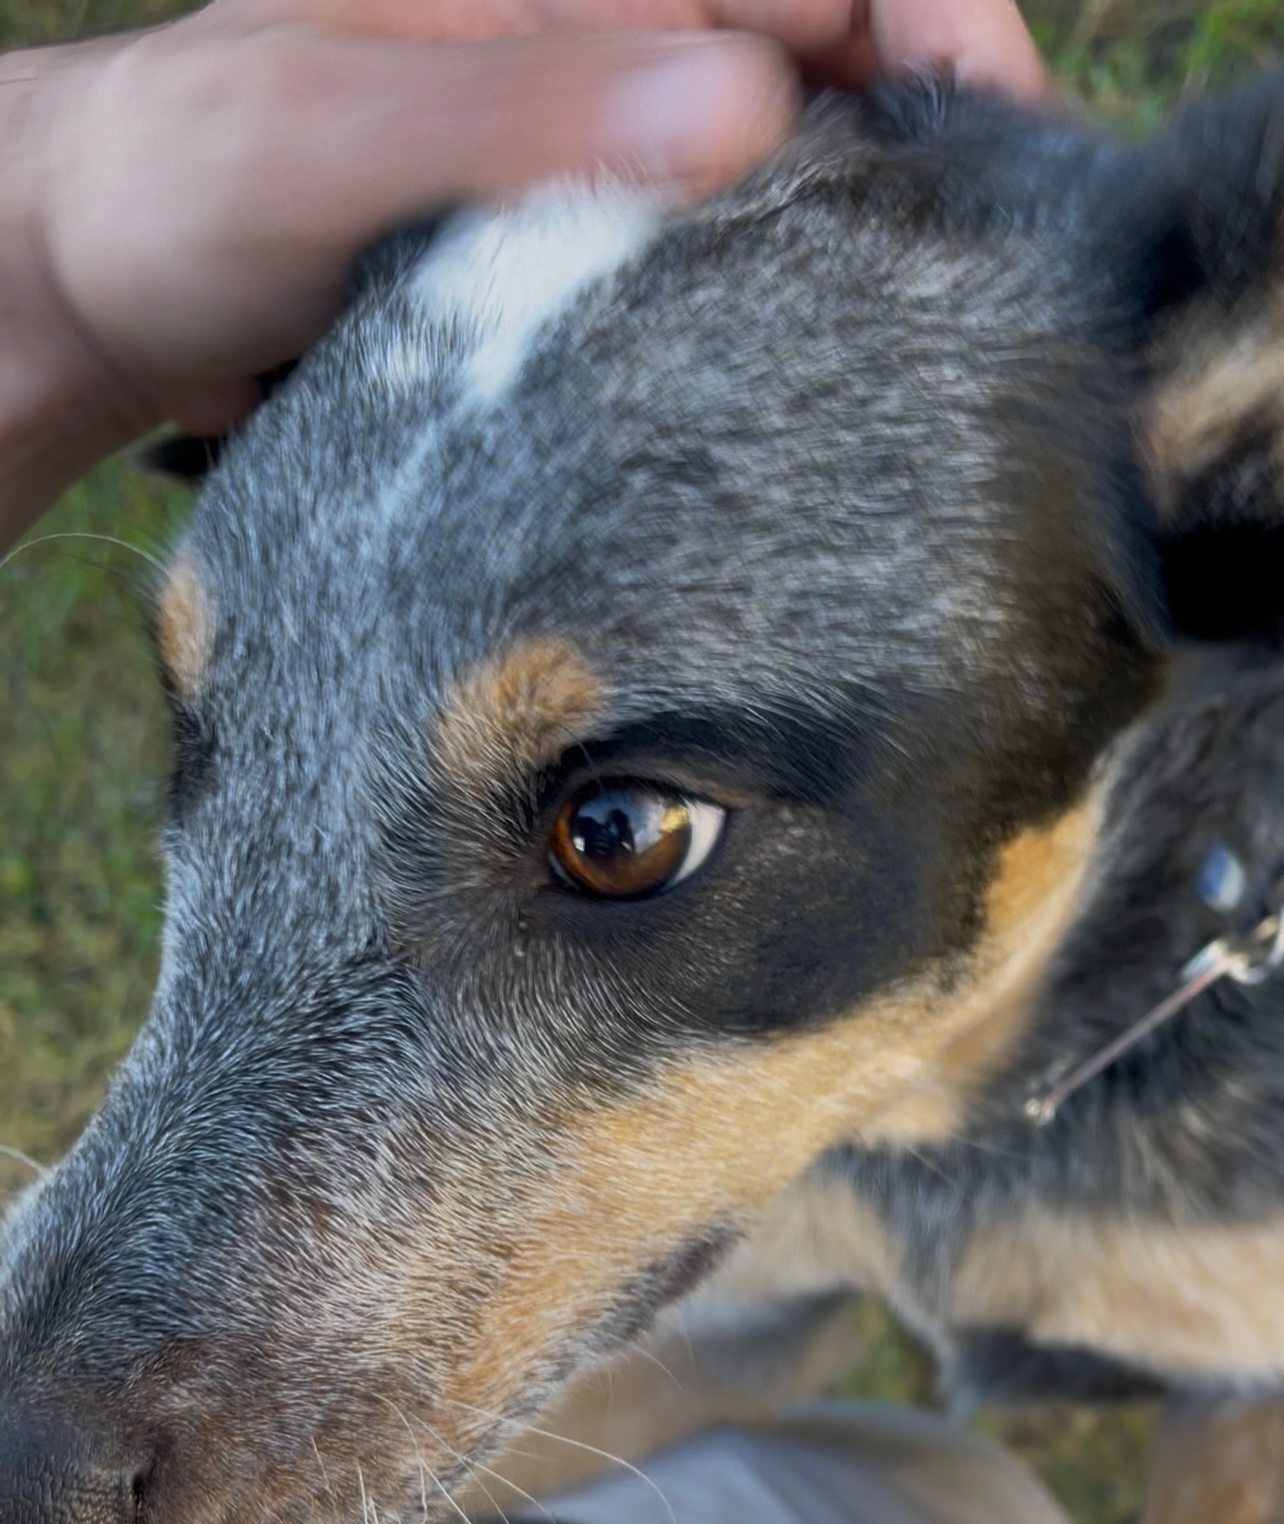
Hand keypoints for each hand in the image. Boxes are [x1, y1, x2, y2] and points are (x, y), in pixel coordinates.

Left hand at [0, 0, 1042, 534]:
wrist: (111, 284)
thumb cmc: (189, 184)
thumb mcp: (327, 136)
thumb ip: (519, 111)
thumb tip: (748, 105)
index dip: (940, 23)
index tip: (999, 138)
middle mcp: (612, 34)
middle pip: (842, 60)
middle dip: (936, 154)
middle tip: (993, 292)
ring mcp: (609, 143)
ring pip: (799, 173)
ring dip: (870, 252)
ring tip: (930, 357)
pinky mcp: (592, 249)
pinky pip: (725, 268)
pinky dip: (782, 322)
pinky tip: (808, 396)